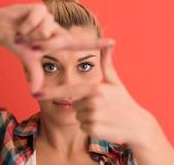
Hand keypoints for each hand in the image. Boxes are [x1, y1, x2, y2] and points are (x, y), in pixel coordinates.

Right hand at [0, 3, 113, 92]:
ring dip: (30, 35)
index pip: (79, 43)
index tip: (113, 43)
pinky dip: (25, 26)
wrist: (3, 29)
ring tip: (23, 33)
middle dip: (42, 45)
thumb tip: (34, 93)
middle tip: (28, 44)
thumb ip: (35, 74)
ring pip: (45, 31)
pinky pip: (36, 20)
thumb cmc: (19, 43)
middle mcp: (56, 28)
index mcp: (57, 40)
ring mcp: (49, 17)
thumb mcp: (29, 60)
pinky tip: (20, 25)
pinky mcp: (40, 7)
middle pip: (58, 41)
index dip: (96, 44)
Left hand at [36, 45, 158, 145]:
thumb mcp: (115, 82)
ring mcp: (93, 117)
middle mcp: (92, 102)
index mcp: (95, 88)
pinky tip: (104, 124)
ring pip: (77, 116)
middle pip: (74, 104)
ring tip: (104, 115)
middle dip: (83, 105)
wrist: (138, 126)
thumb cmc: (125, 102)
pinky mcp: (93, 130)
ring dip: (86, 116)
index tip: (35, 93)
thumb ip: (107, 63)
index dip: (51, 92)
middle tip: (101, 106)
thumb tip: (109, 43)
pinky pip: (82, 127)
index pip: (68, 90)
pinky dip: (90, 127)